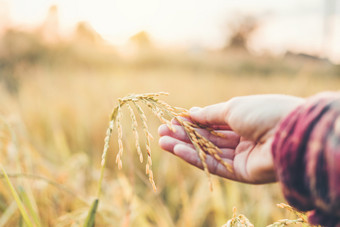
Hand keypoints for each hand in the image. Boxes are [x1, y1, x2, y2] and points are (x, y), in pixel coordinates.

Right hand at [158, 94, 304, 183]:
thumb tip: (192, 112)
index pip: (213, 121)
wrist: (289, 134)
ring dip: (184, 146)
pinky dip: (194, 157)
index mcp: (244, 119)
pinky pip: (213, 164)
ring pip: (207, 151)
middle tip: (162, 130)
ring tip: (162, 140)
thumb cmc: (264, 113)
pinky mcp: (241, 172)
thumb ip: (210, 114)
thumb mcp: (233, 108)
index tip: (174, 119)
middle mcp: (243, 138)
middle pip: (208, 137)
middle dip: (184, 134)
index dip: (193, 120)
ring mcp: (241, 156)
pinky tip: (176, 149)